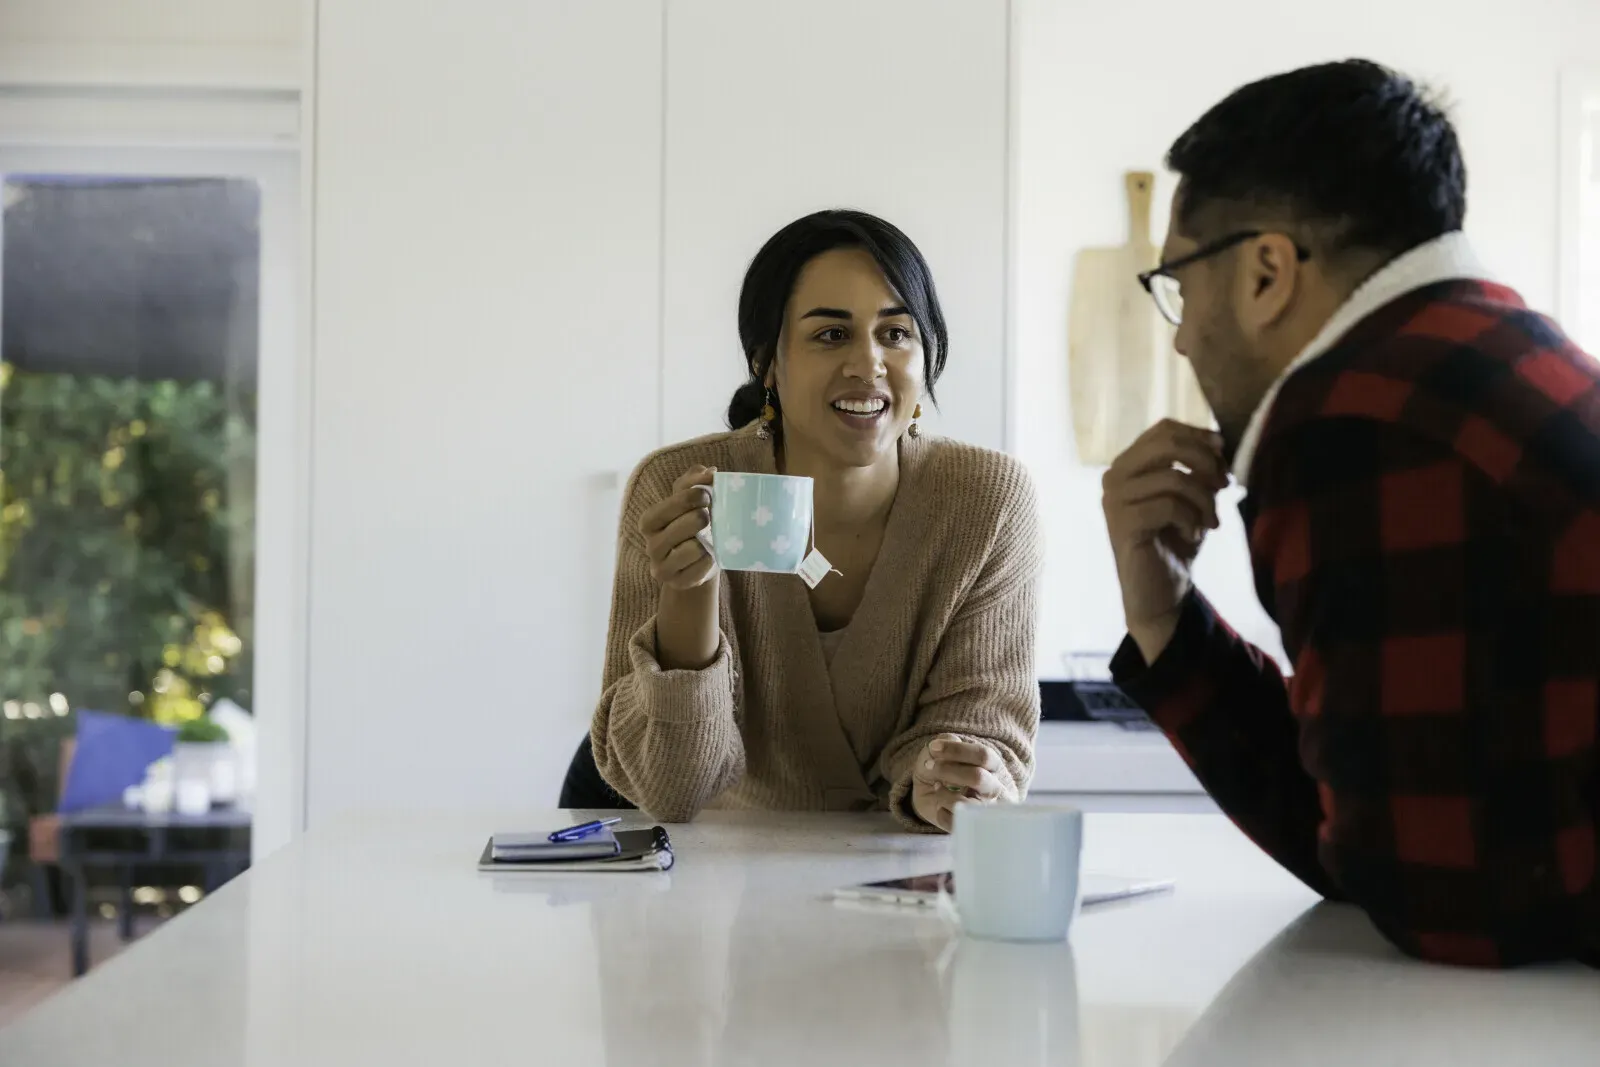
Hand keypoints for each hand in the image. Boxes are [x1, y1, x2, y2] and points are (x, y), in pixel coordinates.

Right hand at [639, 465, 717, 590]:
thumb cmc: (691, 527)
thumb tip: (710, 471)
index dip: (697, 495)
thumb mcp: (689, 501)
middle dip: (705, 517)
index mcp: (649, 520)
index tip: (708, 495)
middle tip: (709, 517)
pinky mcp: (678, 583)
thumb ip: (694, 481)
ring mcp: (662, 567)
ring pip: (696, 547)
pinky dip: (710, 560)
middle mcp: (651, 545)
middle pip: (691, 522)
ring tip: (708, 539)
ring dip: (709, 541)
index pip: (677, 501)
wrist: (695, 564)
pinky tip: (709, 556)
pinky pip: (703, 567)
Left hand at [910, 735, 1006, 832]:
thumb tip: (946, 744)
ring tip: (936, 788)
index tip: (933, 747)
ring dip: (944, 794)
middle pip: (978, 778)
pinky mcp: (973, 828)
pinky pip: (957, 824)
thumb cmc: (941, 770)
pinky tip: (939, 806)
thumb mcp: (938, 753)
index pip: (983, 756)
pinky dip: (942, 814)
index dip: (957, 750)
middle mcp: (994, 788)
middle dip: (947, 770)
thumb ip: (944, 744)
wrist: (931, 795)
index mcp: (992, 766)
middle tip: (928, 766)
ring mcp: (986, 811)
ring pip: (969, 806)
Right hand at [1102, 420, 1227, 662]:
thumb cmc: (1175, 542)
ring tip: (1211, 522)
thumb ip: (1198, 468)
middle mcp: (1114, 477)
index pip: (1164, 429)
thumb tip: (1217, 442)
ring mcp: (1114, 500)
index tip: (1224, 456)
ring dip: (1204, 500)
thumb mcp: (1192, 497)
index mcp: (1128, 465)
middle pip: (1166, 444)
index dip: (1199, 436)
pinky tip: (1193, 536)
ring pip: (1173, 477)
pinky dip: (1192, 520)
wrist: (1162, 593)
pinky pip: (1169, 506)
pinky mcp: (1122, 524)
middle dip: (1205, 462)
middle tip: (1225, 486)